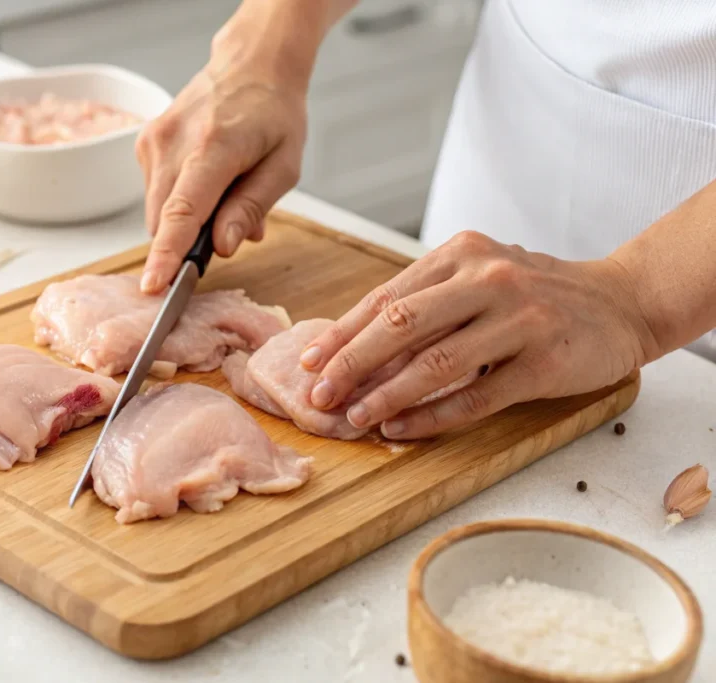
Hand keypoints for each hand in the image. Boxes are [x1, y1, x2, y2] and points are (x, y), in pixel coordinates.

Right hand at [135, 11, 309, 292]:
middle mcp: (173, 141)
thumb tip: (222, 247)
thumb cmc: (274, 114)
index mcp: (213, 147)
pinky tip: (205, 183)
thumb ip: (251, 208)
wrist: (252, 63)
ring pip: (157, 211)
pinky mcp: (145, 142)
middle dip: (184, 245)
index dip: (167, 254)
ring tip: (222, 197)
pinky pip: (155, 194)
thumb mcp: (284, 166)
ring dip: (184, 222)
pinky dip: (177, 202)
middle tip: (223, 235)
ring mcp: (154, 140)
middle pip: (163, 220)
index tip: (154, 286)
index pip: (182, 212)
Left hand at [300, 231, 655, 438]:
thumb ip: (427, 301)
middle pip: (401, 325)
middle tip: (319, 394)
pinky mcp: (543, 361)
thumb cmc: (535, 293)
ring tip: (354, 418)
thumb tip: (356, 345)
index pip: (387, 297)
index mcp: (461, 255)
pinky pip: (475, 396)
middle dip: (351, 364)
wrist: (621, 302)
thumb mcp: (479, 277)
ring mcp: (518, 319)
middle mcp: (487, 280)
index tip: (309, 361)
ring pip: (434, 363)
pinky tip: (401, 430)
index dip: (342, 333)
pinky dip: (432, 417)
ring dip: (386, 395)